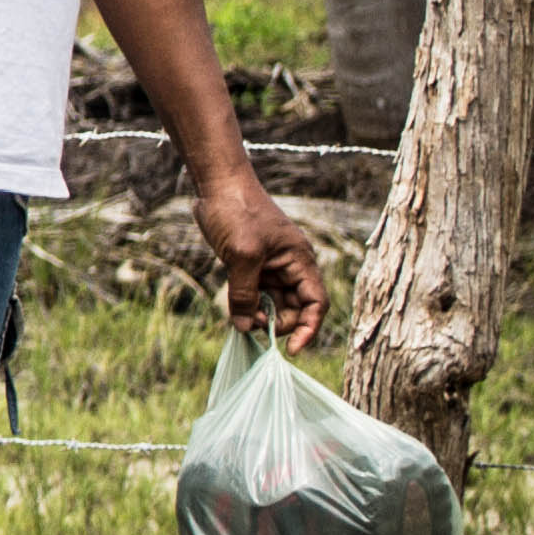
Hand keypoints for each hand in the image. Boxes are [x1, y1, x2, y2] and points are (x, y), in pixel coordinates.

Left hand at [196, 169, 328, 352]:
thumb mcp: (242, 255)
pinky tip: (237, 313)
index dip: (308, 328)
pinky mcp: (251, 265)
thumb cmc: (237, 213)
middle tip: (256, 330)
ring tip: (244, 321)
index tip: (291, 349)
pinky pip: (256, 293)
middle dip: (279, 323)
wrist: (217, 185)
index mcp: (300, 261)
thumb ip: (244, 293)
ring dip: (262, 316)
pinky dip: (249, 306)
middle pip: (295, 307)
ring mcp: (271, 266)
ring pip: (274, 303)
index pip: (316, 303)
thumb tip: (245, 327)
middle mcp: (290, 266)